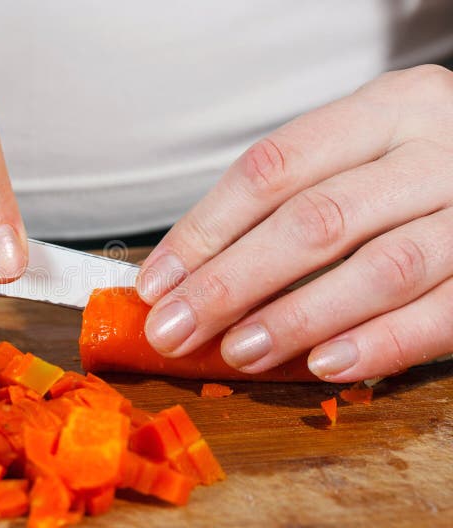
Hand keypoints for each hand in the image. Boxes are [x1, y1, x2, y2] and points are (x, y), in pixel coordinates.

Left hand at [136, 64, 452, 381]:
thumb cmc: (414, 170)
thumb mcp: (360, 154)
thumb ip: (289, 201)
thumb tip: (188, 276)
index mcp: (387, 108)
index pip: (273, 167)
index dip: (205, 229)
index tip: (158, 282)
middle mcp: (436, 147)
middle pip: (315, 219)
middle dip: (232, 282)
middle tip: (176, 328)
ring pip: (379, 268)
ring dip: (298, 318)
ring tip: (239, 351)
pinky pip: (440, 314)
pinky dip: (378, 343)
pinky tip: (323, 365)